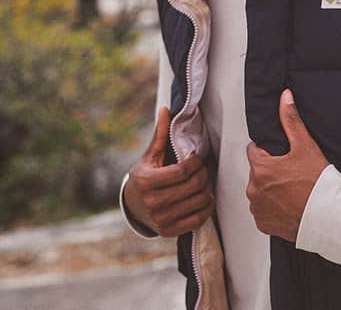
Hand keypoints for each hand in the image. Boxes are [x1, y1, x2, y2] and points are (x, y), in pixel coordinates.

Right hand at [123, 106, 213, 236]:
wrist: (133, 206)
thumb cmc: (145, 176)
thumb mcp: (150, 156)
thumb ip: (160, 134)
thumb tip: (165, 109)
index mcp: (147, 181)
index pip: (183, 171)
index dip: (196, 162)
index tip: (197, 157)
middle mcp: (153, 202)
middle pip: (193, 186)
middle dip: (204, 173)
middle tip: (204, 168)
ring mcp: (161, 219)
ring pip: (199, 201)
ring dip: (207, 189)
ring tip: (204, 181)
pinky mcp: (169, 231)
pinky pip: (198, 220)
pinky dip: (206, 207)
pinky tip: (204, 197)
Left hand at [246, 88, 329, 241]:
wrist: (328, 216)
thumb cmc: (317, 183)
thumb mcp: (305, 146)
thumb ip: (291, 120)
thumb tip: (284, 97)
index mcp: (261, 169)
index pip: (254, 150)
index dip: (269, 151)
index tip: (282, 155)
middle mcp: (254, 190)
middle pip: (257, 171)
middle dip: (270, 170)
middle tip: (290, 172)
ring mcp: (258, 209)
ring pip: (259, 191)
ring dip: (269, 189)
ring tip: (291, 189)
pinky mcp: (264, 225)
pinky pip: (263, 211)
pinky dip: (272, 207)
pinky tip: (288, 204)